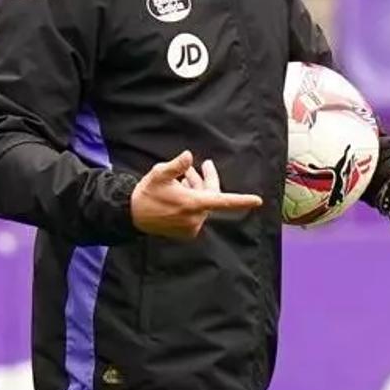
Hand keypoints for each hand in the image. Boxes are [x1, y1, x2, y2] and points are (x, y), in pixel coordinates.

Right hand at [130, 151, 261, 238]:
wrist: (131, 215)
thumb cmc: (147, 193)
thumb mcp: (159, 174)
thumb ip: (175, 166)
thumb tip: (189, 156)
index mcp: (193, 203)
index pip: (223, 201)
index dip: (242, 201)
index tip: (258, 201)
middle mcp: (195, 217)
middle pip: (210, 195)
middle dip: (205, 179)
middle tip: (197, 166)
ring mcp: (191, 227)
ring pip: (203, 203)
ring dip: (196, 189)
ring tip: (183, 176)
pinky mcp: (186, 232)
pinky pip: (196, 213)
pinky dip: (192, 201)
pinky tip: (180, 190)